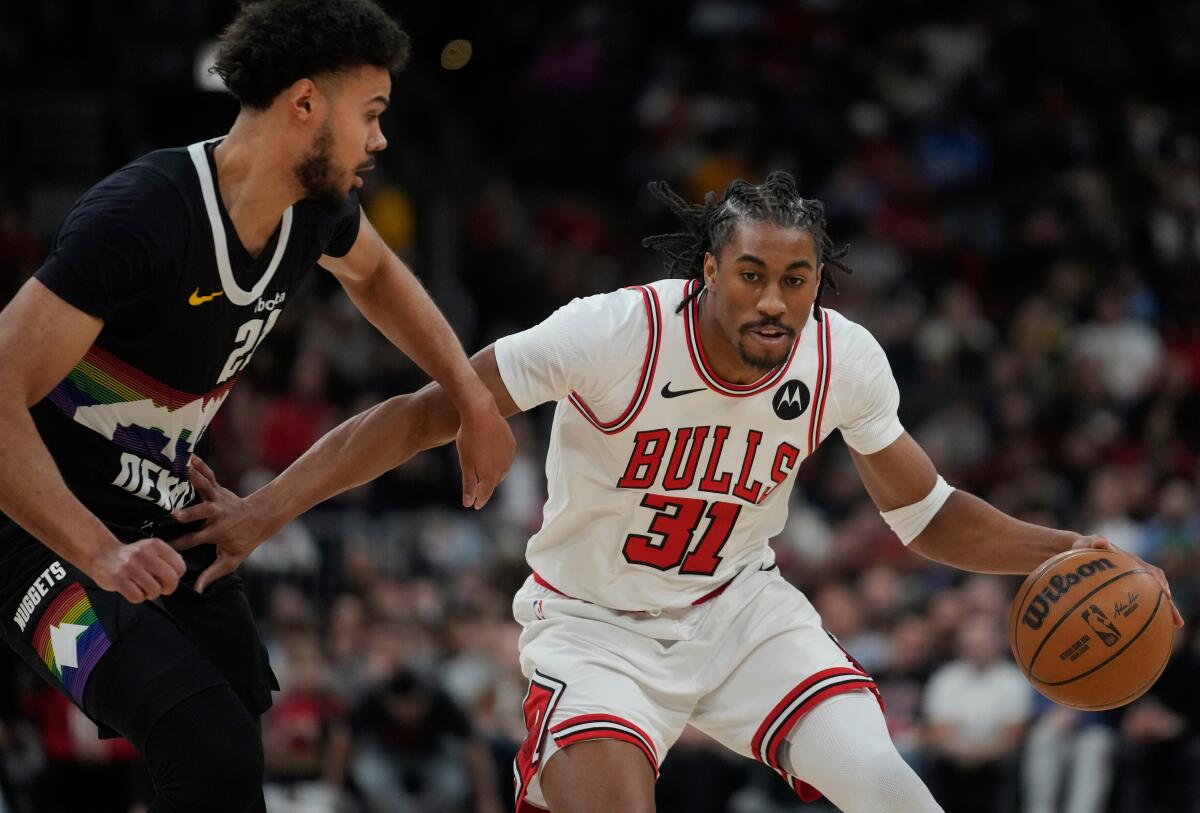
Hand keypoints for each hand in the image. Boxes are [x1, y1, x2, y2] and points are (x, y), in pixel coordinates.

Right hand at [87, 536, 184, 602]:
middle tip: (160, 588)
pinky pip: (138, 597)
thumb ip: (169, 558)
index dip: (176, 577)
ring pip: (154, 591)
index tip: (166, 578)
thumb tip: (180, 572)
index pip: (180, 567)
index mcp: (156, 545)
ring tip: (142, 586)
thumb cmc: (132, 557)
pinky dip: (137, 597)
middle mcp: (144, 554)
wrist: (102, 555)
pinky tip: (132, 589)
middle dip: (168, 588)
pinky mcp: (117, 579)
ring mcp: (130, 566)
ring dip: (150, 593)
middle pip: (171, 580)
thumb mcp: (153, 550)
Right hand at [170, 455, 273, 592]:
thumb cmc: (245, 540)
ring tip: (182, 468)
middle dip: (190, 514)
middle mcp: (216, 514)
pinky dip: (200, 465)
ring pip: (205, 489)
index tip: (163, 548)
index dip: (179, 545)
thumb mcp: (232, 559)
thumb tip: (198, 589)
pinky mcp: (219, 489)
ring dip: (194, 479)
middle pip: (202, 514)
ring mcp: (217, 499)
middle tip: (175, 514)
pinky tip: (189, 456)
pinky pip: (209, 476)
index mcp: (217, 533)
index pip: (194, 541)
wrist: (261, 517)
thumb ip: (214, 573)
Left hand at [456, 399, 514, 509]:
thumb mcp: (465, 463)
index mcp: (490, 476)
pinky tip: (491, 454)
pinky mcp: (512, 444)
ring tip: (484, 471)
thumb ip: (468, 485)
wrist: (482, 413)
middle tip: (477, 489)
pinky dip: (498, 460)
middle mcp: (503, 469)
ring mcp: (509, 456)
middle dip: (485, 486)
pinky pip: (506, 457)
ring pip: (501, 470)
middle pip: (493, 482)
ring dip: (493, 473)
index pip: (485, 494)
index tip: (474, 506)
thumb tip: (468, 504)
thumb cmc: (469, 438)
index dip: (479, 501)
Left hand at [1071, 535, 1184, 626]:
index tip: (1165, 594)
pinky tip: (1139, 635)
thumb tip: (1101, 542)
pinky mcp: (1124, 594)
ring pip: (1151, 601)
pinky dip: (1140, 619)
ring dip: (1160, 614)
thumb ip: (1094, 542)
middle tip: (1177, 622)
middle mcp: (1138, 574)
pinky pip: (1136, 607)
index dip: (1159, 582)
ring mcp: (1132, 584)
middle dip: (1168, 606)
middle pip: (1157, 591)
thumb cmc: (1084, 548)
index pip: (1151, 572)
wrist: (1082, 552)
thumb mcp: (1086, 543)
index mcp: (1132, 562)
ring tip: (1171, 630)